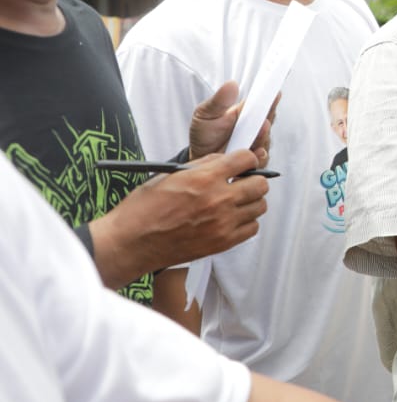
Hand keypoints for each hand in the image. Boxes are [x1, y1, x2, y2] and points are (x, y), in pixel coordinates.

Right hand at [88, 150, 269, 287]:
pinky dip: (246, 222)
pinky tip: (232, 219)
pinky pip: (252, 227)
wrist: (132, 242)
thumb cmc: (145, 208)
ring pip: (259, 206)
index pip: (246, 159)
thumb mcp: (171, 174)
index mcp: (204, 178)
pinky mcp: (223, 242)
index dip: (246, 159)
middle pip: (260, 184)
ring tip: (235, 202)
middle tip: (241, 182)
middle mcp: (218, 200)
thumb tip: (226, 160)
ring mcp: (223, 223)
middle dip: (253, 179)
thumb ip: (203, 165)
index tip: (242, 164)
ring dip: (250, 201)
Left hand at [188, 81, 277, 167]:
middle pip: (269, 120)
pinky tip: (257, 152)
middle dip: (269, 116)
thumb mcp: (206, 114)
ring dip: (264, 136)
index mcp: (246, 113)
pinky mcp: (253, 160)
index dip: (271, 98)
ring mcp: (256, 144)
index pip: (264, 103)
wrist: (199, 157)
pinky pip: (261, 159)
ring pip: (266, 140)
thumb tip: (231, 84)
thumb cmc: (205, 134)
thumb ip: (219, 101)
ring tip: (261, 129)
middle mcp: (254, 128)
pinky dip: (260, 155)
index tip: (275, 93)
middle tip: (266, 112)